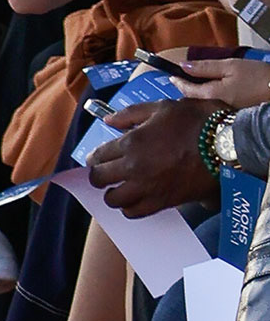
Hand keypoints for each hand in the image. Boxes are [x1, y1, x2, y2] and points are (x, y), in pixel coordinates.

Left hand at [85, 98, 219, 216]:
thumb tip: (108, 120)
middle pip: (99, 180)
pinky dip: (130, 208)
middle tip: (105, 172)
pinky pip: (134, 213)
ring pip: (113, 200)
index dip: (94, 157)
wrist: (225, 145)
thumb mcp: (162, 108)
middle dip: (98, 175)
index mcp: (131, 143)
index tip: (96, 158)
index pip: (98, 156)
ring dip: (112, 193)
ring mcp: (147, 188)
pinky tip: (134, 199)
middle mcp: (134, 168)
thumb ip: (131, 114)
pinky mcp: (162, 202)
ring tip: (119, 187)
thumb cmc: (196, 121)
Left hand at [177, 59, 269, 112]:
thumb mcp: (230, 66)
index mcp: (211, 96)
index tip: (171, 74)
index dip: (177, 81)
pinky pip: (215, 105)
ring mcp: (223, 113)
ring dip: (197, 93)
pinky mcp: (233, 114)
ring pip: (204, 103)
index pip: (187, 90)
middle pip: (194, 99)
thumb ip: (205, 67)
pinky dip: (210, 97)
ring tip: (194, 82)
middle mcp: (214, 109)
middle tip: (180, 78)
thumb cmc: (257, 76)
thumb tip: (183, 66)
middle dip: (186, 90)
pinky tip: (213, 90)